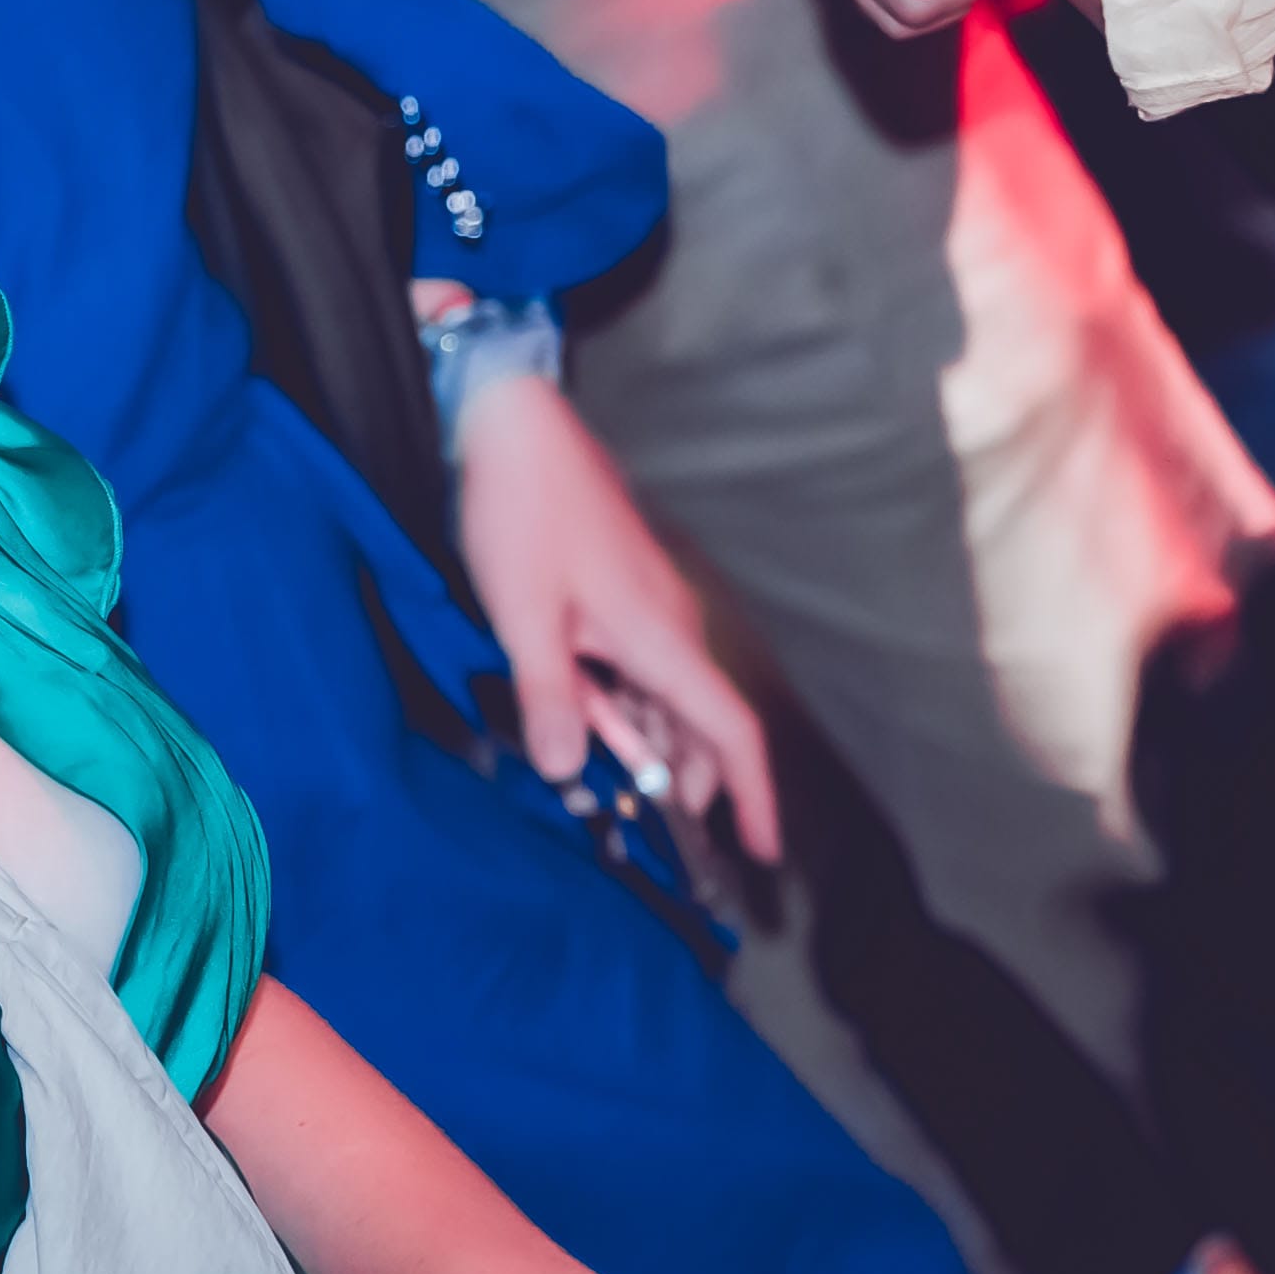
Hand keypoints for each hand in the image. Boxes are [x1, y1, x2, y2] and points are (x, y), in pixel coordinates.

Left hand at [449, 362, 778, 864]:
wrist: (513, 424)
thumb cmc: (522, 512)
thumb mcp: (523, 616)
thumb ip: (548, 698)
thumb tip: (568, 769)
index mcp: (661, 636)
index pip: (730, 729)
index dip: (751, 795)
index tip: (760, 849)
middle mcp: (672, 625)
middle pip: (702, 723)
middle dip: (689, 780)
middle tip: (657, 830)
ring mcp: (650, 605)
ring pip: (667, 696)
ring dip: (648, 742)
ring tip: (613, 784)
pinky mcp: (623, 591)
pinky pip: (639, 666)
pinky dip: (621, 704)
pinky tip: (585, 719)